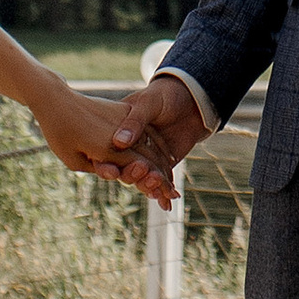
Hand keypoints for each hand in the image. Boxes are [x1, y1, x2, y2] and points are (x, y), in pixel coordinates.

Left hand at [37, 80, 179, 207]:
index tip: (169, 198)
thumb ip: (99, 169)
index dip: (157, 184)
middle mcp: (120, 134)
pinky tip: (161, 155)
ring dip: (162, 163)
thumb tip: (116, 174)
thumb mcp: (73, 160)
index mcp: (108, 148)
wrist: (56, 99)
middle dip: (163, 178)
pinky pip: (144, 130)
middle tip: (173, 195)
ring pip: (151, 143)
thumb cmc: (59, 133)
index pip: (141, 169)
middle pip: (150, 158)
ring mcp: (124, 120)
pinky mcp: (122, 110)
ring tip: (169, 179)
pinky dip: (155, 144)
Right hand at [106, 70, 206, 204]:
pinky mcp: (161, 166)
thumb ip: (135, 122)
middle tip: (143, 171)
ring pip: (140, 179)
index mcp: (117, 132)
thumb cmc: (165, 95)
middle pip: (122, 170)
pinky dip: (162, 194)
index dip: (105, 165)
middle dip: (130, 175)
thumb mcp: (149, 103)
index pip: (105, 153)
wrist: (192, 100)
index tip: (110, 171)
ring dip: (147, 185)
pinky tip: (167, 203)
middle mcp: (128, 149)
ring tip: (157, 185)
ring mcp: (145, 158)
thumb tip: (119, 142)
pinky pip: (159, 182)